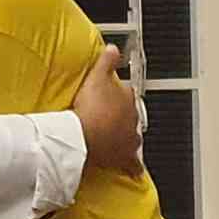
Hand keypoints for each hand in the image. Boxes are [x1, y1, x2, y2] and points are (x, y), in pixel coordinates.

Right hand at [73, 44, 143, 176]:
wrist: (85, 135)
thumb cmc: (91, 107)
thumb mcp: (97, 76)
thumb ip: (107, 61)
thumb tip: (114, 48)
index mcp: (127, 99)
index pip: (127, 93)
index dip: (119, 93)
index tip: (111, 94)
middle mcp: (132, 120)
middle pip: (130, 116)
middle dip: (123, 116)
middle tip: (110, 116)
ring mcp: (129, 139)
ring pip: (133, 138)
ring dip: (127, 137)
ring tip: (117, 137)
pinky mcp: (122, 158)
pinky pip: (132, 164)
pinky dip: (133, 167)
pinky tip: (133, 171)